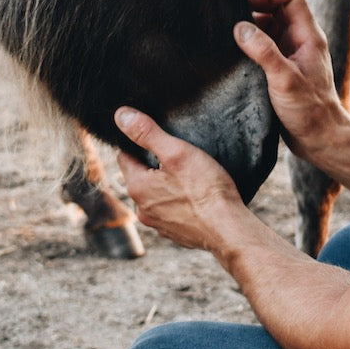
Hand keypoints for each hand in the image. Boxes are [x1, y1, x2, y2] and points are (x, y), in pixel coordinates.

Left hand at [115, 107, 245, 249]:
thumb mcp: (177, 151)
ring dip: (165, 184)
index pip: (125, 156)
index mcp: (138, 187)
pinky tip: (195, 197)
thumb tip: (120, 115)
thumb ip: (147, 133)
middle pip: (140, 176)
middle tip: (176, 155)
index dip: (139, 143)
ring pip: (155, 195)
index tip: (158, 138)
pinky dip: (178, 202)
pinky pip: (170, 211)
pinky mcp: (175, 233)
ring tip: (188, 175)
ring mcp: (158, 224)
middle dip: (153, 164)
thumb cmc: (205, 190)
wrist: (228, 230)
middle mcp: (142, 209)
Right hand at [234, 0, 349, 164]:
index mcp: (308, 36)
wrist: (320, 139)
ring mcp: (290, 54)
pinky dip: (248, 46)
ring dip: (249, 29)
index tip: (244, 4)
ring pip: (267, 28)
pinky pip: (262, 47)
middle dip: (253, 9)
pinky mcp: (280, 68)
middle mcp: (300, 40)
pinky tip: (234, 57)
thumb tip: (240, 27)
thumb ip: (264, 51)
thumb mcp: (285, 79)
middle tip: (230, 21)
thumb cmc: (309, 111)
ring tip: (228, 39)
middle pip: (276, 9)